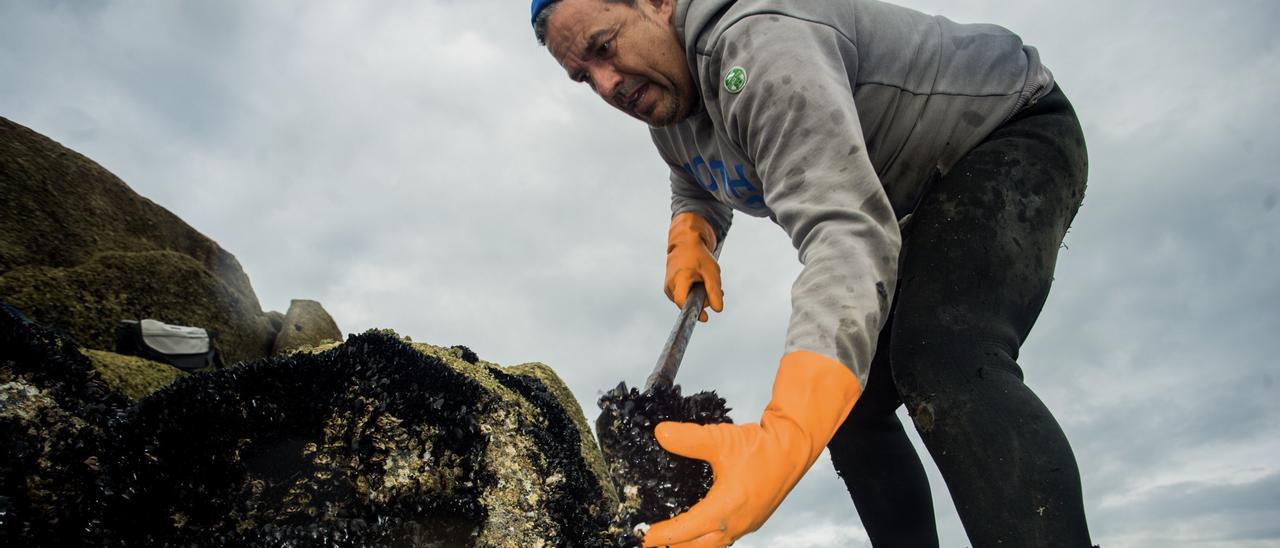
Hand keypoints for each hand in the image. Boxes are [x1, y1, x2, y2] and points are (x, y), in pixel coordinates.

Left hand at [643, 352, 861, 546]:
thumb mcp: (721, 439)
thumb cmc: (761, 446)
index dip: (663, 534)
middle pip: (698, 546)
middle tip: (650, 542)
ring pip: (712, 545)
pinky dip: (706, 539)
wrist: (793, 447)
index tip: (644, 536)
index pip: (686, 530)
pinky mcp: (751, 519)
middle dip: (673, 546)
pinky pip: (723, 538)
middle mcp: (737, 522)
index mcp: (726, 508)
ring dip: (690, 545)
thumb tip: (662, 433)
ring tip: (670, 541)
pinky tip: (697, 531)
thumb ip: (689, 438)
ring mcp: (746, 523)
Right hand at [665, 212, 722, 321]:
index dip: (694, 311)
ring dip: (699, 297)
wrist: (686, 243)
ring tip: (707, 284)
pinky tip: (700, 284)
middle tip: (717, 291)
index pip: (682, 301)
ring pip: (686, 301)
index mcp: (679, 278)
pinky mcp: (670, 288)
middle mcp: (670, 284)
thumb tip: (718, 310)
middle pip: (687, 303)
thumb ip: (714, 291)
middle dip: (703, 301)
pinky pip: (684, 297)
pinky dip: (693, 293)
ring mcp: (668, 287)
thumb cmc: (699, 255)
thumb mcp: (712, 272)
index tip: (705, 318)